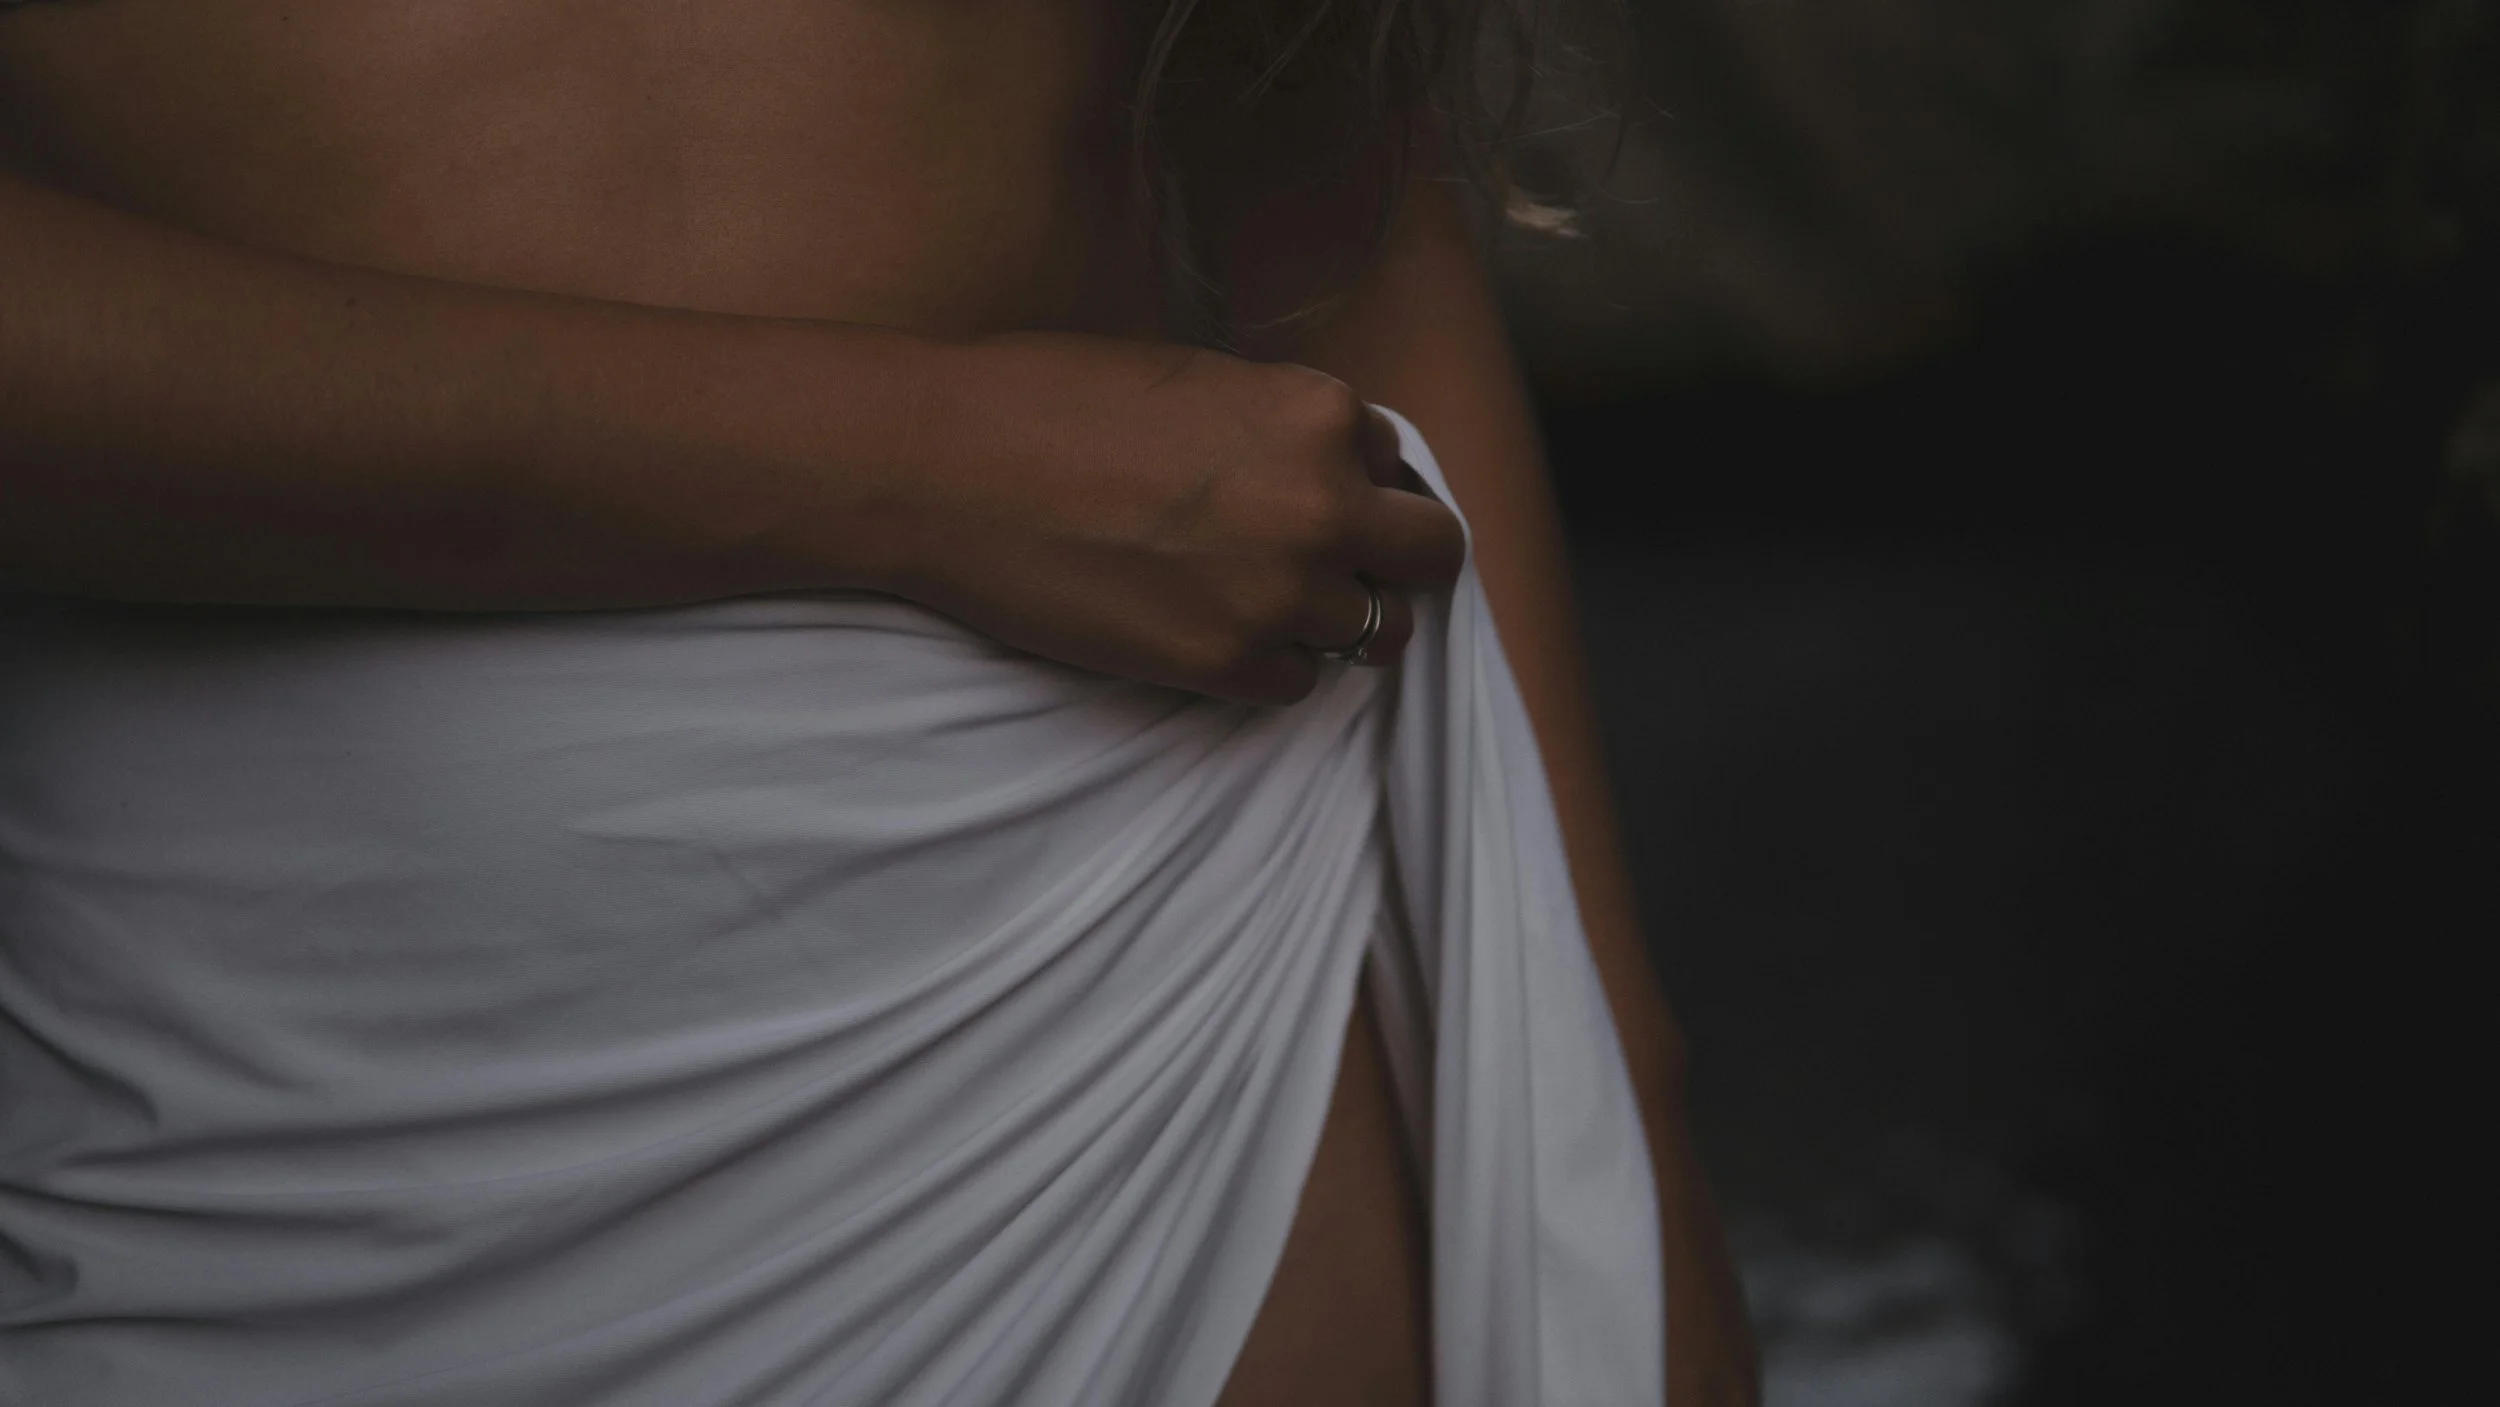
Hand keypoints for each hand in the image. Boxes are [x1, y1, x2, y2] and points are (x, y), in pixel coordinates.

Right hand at [872, 333, 1465, 703]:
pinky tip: (1211, 630)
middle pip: (1432, 556)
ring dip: (1335, 619)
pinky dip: (1271, 663)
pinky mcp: (1224, 665)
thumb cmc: (1048, 399)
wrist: (943, 466)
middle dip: (1399, 559)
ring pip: (1377, 632)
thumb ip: (1278, 425)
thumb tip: (1322, 466)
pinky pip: (1299, 683)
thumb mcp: (1197, 378)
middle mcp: (1323, 506)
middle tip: (1348, 565)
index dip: (1359, 481)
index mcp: (1319, 415)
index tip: (1321, 495)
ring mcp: (1279, 595)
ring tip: (1265, 599)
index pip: (1395, 463)